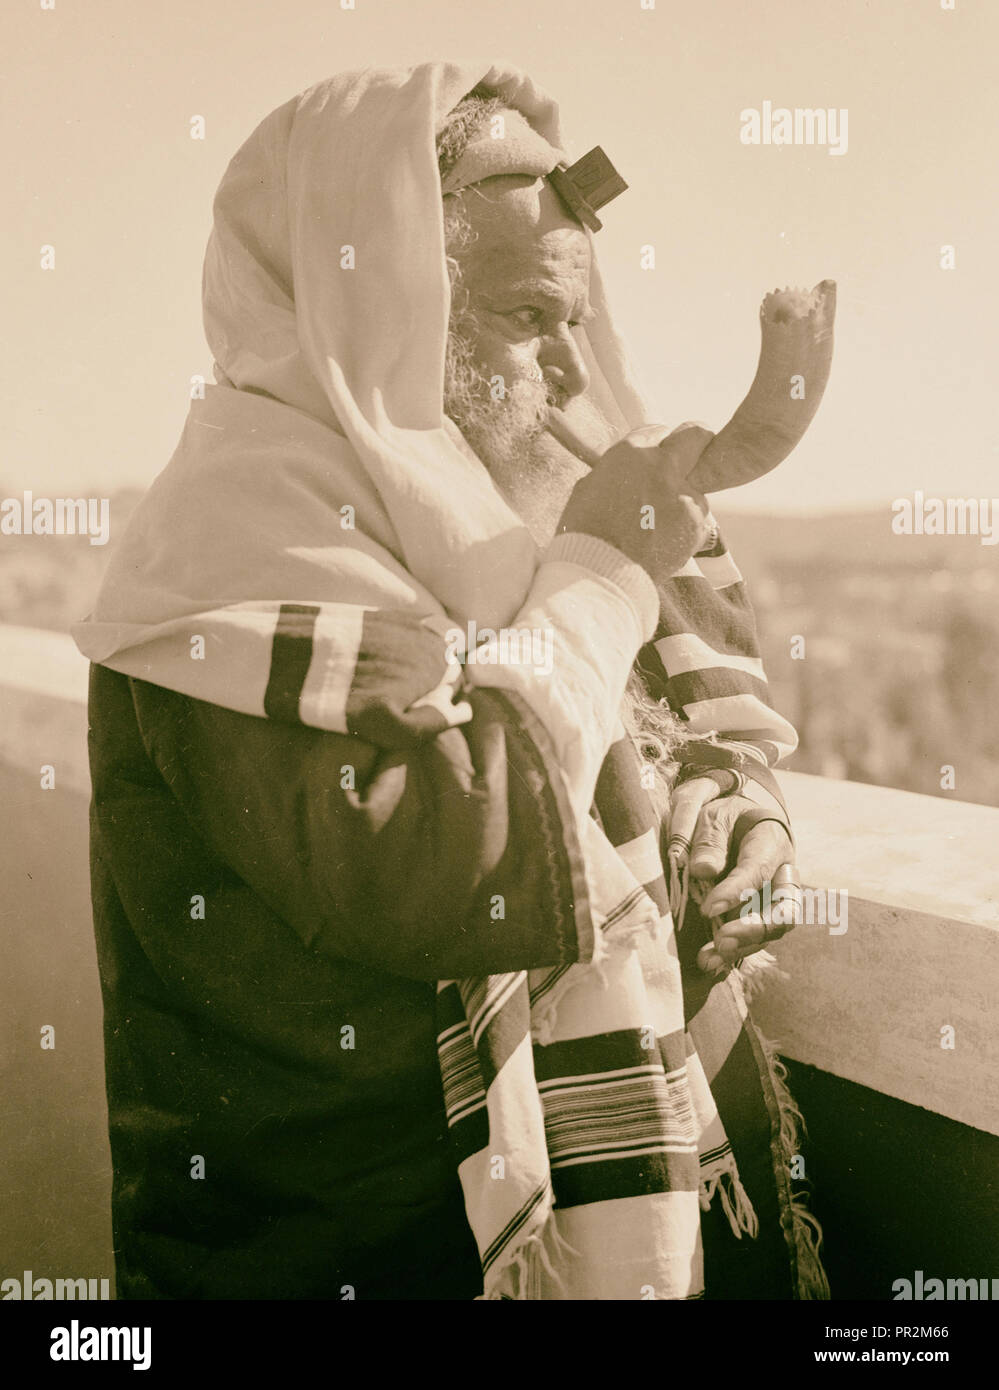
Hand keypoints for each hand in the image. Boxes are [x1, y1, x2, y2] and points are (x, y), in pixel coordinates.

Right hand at [557, 423, 712, 583]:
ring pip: (698, 484)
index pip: (657, 431)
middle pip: (696, 436)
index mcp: (631, 454)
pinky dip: (686, 526)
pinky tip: (663, 540)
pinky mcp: (698, 526)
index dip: (657, 444)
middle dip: (694, 443)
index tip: (657, 454)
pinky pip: (698, 517)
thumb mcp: (589, 487)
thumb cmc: (584, 532)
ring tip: (660, 522)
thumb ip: (617, 470)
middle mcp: (663, 467)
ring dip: (685, 495)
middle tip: (692, 454)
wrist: (600, 573)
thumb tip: (630, 467)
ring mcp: (685, 497)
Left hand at [667, 775, 795, 971]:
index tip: (708, 908)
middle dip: (755, 929)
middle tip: (722, 940)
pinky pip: (757, 939)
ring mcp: (776, 900)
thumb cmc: (726, 818)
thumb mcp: (713, 817)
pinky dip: (736, 954)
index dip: (735, 893)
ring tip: (709, 960)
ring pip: (773, 931)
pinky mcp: (763, 916)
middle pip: (785, 911)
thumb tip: (702, 870)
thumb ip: (709, 841)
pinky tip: (711, 964)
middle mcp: (783, 876)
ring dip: (743, 948)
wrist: (741, 823)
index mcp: (773, 844)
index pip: (758, 872)